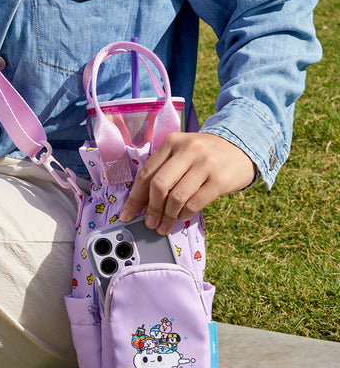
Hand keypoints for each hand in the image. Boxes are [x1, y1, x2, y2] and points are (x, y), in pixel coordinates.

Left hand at [119, 132, 255, 234]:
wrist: (241, 148)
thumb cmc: (204, 155)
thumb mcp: (182, 152)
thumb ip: (163, 171)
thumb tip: (142, 204)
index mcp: (172, 142)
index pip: (146, 174)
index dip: (134, 198)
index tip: (127, 215)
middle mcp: (188, 150)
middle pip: (159, 186)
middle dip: (151, 210)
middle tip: (150, 223)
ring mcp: (205, 164)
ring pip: (176, 198)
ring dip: (168, 216)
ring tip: (165, 225)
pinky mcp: (219, 180)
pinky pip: (194, 204)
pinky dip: (184, 215)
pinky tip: (181, 216)